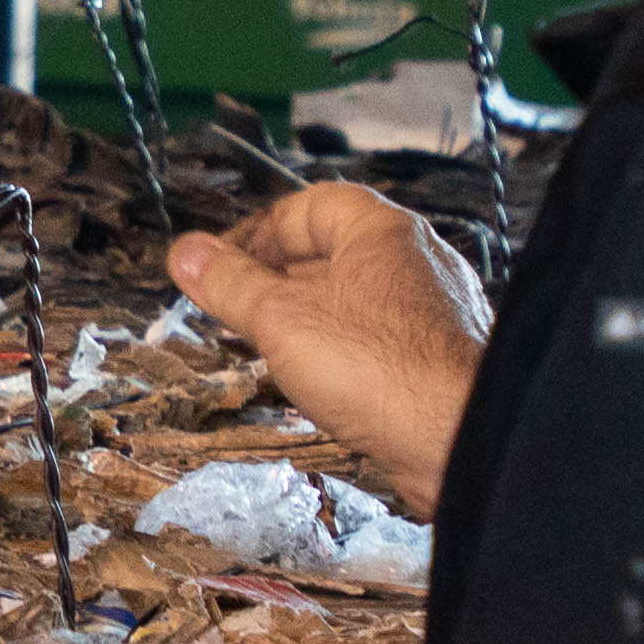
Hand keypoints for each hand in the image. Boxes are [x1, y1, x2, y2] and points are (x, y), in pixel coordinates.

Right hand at [167, 179, 488, 508]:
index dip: (261, 229)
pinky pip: (378, 338)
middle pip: (332, 252)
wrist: (459, 438)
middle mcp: (415, 262)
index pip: (313, 205)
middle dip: (277, 277)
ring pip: (353, 299)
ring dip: (306, 317)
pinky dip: (340, 349)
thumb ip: (231, 285)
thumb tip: (184, 253)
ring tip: (267, 346)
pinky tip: (318, 380)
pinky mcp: (437, 359)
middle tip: (234, 306)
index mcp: (382, 232)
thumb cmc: (378, 367)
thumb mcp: (282, 319)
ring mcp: (432, 312)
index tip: (222, 262)